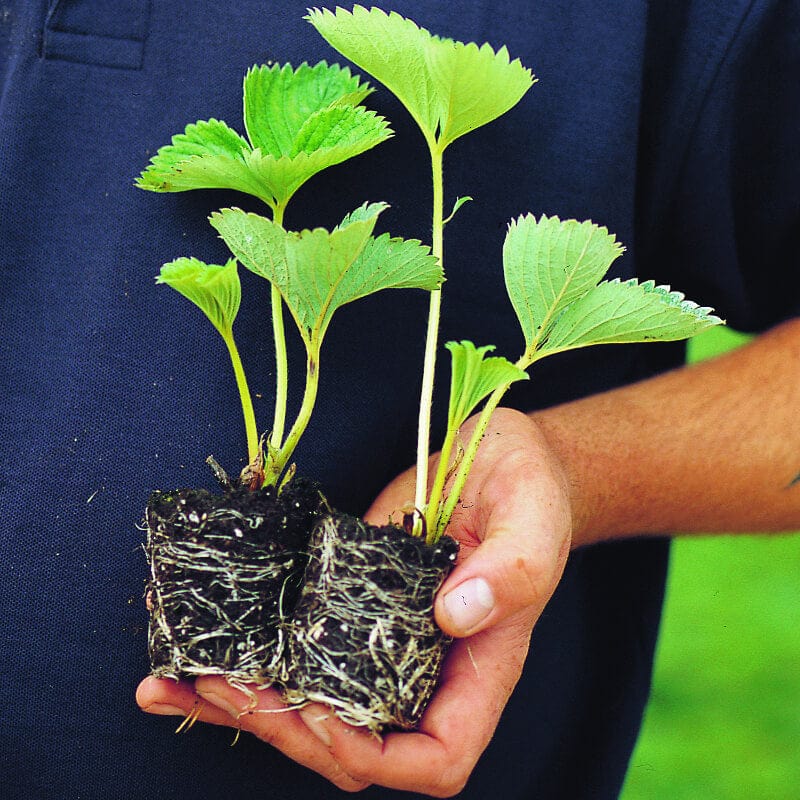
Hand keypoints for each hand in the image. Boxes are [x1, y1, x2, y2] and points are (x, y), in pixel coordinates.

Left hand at [137, 407, 571, 795]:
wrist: (497, 458)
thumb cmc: (532, 489)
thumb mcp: (532, 515)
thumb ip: (512, 567)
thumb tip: (455, 614)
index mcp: (480, 668)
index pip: (436, 757)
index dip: (377, 756)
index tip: (322, 714)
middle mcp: (426, 669)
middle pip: (353, 741)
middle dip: (280, 725)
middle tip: (216, 685)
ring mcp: (381, 639)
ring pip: (312, 702)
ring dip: (240, 699)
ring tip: (170, 683)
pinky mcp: (347, 601)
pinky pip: (297, 644)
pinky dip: (245, 647)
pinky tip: (191, 638)